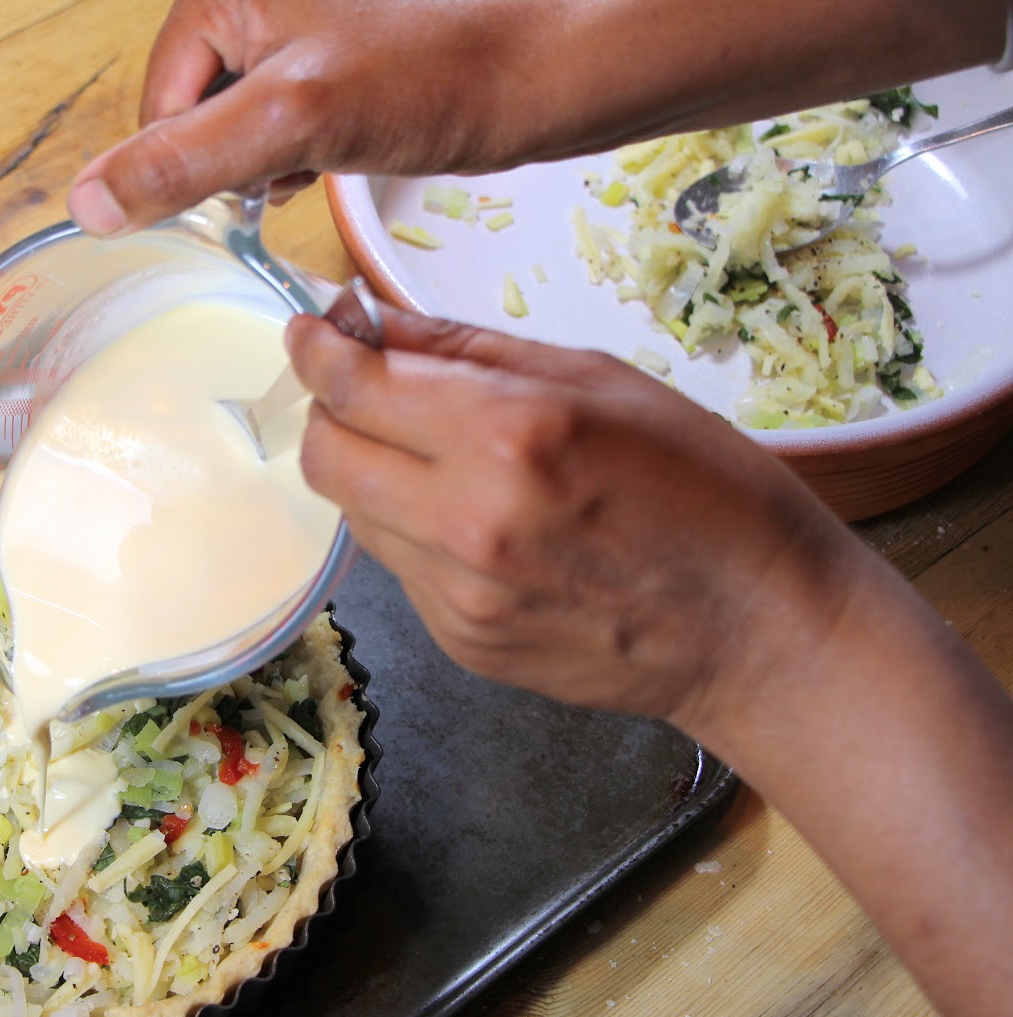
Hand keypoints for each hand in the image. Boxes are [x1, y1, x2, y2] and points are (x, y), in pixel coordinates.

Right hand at [69, 0, 1004, 235]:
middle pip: (201, 106)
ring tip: (318, 166)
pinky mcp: (352, 58)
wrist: (554, 67)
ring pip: (250, 118)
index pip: (158, 98)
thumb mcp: (295, 118)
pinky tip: (341, 162)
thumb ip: (183, 159)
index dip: (183, 160)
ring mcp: (309, 29)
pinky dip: (308, 150)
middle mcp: (264, 1)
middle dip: (233, 159)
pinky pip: (296, 116)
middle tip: (283, 181)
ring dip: (271, 161)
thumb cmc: (439, 72)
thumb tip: (90, 202)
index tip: (231, 196)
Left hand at [285, 303, 865, 731]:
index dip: (317, 351)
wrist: (756, 630)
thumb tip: (375, 322)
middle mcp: (465, 522)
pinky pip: (400, 568)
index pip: (354, 388)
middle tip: (368, 390)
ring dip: (373, 474)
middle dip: (331, 413)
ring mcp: (457, 596)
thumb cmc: (705, 487)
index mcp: (507, 436)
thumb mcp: (600, 380)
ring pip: (354, 515)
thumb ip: (471, 351)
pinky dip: (416, 531)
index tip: (310, 331)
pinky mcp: (460, 644)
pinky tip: (481, 522)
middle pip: (325, 458)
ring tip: (445, 459)